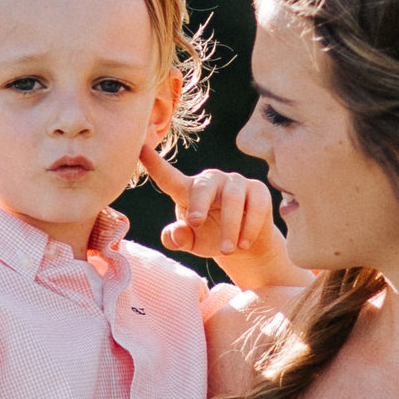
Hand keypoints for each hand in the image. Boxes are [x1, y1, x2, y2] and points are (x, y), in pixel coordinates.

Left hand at [141, 142, 293, 292]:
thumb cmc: (211, 238)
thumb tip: (177, 232)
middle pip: (203, 186)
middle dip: (197, 204)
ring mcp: (236, 183)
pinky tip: (243, 244)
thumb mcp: (191, 243)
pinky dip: (249, 227)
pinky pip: (256, 205)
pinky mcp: (258, 191)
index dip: (154, 163)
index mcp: (188, 190)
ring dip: (229, 227)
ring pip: (233, 199)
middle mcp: (211, 181)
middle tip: (194, 225)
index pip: (168, 177)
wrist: (245, 245)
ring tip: (226, 250)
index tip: (140, 148)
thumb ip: (178, 239)